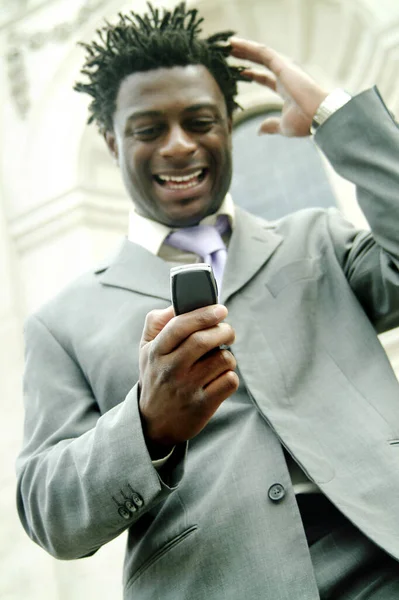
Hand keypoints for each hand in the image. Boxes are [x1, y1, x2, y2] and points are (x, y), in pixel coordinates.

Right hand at [138, 305, 238, 449]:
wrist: (153, 423)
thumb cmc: (155, 377)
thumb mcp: (145, 349)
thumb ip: (156, 322)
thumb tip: (176, 304)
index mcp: (156, 352)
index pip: (179, 326)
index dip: (203, 314)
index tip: (221, 309)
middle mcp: (170, 369)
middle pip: (203, 340)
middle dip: (223, 330)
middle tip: (227, 331)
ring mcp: (186, 389)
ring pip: (221, 359)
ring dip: (228, 355)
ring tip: (220, 358)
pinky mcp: (202, 405)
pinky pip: (229, 381)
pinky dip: (230, 376)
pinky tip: (220, 377)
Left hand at [230, 37, 329, 136]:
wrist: (318, 115)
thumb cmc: (305, 122)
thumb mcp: (283, 126)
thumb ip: (271, 126)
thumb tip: (259, 131)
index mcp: (285, 90)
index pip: (266, 79)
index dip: (253, 75)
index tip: (241, 72)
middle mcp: (285, 76)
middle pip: (262, 63)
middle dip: (247, 57)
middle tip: (231, 52)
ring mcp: (284, 69)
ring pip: (260, 54)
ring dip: (245, 48)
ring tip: (230, 43)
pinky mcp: (283, 65)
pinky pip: (262, 52)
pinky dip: (248, 47)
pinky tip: (235, 43)